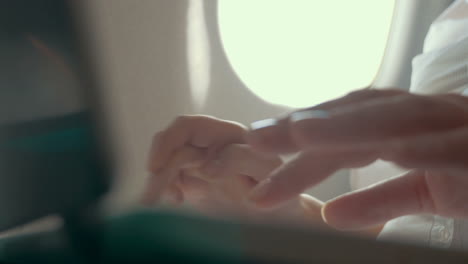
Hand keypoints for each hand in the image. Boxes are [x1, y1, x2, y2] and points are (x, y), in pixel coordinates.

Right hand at [142, 115, 325, 226]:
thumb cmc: (282, 191)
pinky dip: (163, 191)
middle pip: (171, 145)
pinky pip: (169, 181)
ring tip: (154, 205)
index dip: (168, 142)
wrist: (282, 217)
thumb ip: (241, 159)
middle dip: (158, 169)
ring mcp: (200, 164)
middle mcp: (210, 145)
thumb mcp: (268, 172)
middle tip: (151, 200)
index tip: (156, 167)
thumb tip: (205, 164)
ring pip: (166, 164)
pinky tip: (173, 202)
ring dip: (157, 182)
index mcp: (227, 135)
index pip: (187, 127)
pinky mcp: (193, 182)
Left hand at [245, 89, 467, 229]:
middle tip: (257, 139)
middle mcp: (427, 118)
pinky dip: (395, 166)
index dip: (302, 134)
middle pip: (356, 115)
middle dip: (305, 125)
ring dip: (341, 128)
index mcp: (409, 124)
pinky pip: (432, 158)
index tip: (261, 149)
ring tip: (295, 134)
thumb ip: (383, 197)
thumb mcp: (429, 190)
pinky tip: (350, 191)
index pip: (346, 125)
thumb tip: (332, 213)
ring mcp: (452, 130)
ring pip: (391, 121)